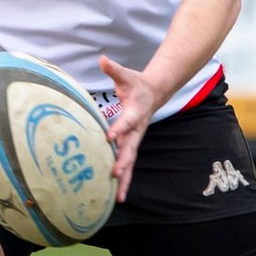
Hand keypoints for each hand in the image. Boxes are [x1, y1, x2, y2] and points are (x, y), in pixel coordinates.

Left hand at [96, 54, 161, 204]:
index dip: (120, 127)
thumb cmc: (135, 84)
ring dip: (125, 179)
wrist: (153, 93)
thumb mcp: (125, 75)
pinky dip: (123, 181)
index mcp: (135, 111)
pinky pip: (128, 165)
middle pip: (130, 148)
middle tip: (115, 173)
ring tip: (119, 197)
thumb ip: (113, 69)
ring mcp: (135, 140)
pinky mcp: (131, 146)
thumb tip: (102, 59)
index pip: (127, 120)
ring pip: (130, 162)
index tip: (110, 136)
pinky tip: (117, 197)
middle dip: (123, 161)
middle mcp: (137, 129)